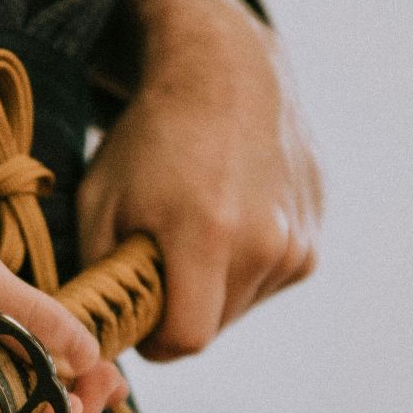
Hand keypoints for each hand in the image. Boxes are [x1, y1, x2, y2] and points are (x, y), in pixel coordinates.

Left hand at [79, 0, 321, 359]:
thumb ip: (100, 276)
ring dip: (211, 287)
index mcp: (209, 235)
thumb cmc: (150, 137)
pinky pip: (268, 280)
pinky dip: (242, 265)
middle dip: (179, 309)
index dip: (152, 337)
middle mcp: (267, 244)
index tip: (135, 311)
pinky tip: (226, 216)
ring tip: (193, 227)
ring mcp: (299, 241)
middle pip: (214, 326)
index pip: (185, 340)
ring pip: (241, 306)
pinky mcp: (314, 235)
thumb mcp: (100, 200)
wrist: (225, 72)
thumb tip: (98, 334)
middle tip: (156, 260)